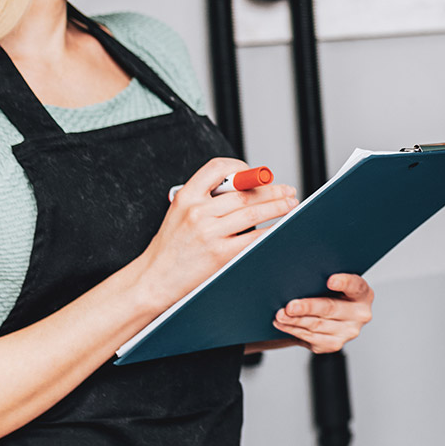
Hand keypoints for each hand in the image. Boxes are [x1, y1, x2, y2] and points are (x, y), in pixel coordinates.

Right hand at [137, 157, 299, 307]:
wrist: (155, 279)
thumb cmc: (170, 247)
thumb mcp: (179, 212)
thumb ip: (205, 198)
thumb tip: (242, 188)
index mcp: (186, 196)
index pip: (218, 168)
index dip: (242, 167)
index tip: (257, 174)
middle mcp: (197, 212)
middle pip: (244, 192)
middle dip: (272, 189)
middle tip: (287, 190)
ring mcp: (209, 233)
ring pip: (253, 212)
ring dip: (277, 206)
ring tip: (289, 204)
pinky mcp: (220, 254)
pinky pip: (254, 238)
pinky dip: (271, 230)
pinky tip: (280, 227)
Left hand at [273, 274, 373, 353]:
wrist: (335, 318)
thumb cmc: (333, 295)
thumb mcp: (336, 284)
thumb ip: (324, 280)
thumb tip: (300, 277)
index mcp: (363, 294)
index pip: (356, 286)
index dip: (344, 282)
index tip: (330, 281)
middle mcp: (359, 315)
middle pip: (331, 309)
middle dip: (308, 307)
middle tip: (290, 306)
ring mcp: (348, 332)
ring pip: (317, 326)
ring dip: (295, 321)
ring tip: (280, 315)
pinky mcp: (334, 344)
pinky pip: (310, 337)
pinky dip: (293, 330)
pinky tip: (283, 324)